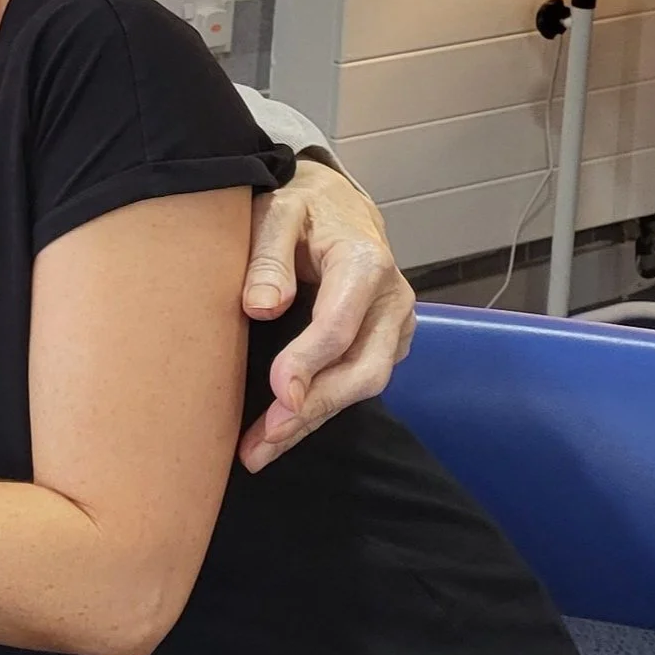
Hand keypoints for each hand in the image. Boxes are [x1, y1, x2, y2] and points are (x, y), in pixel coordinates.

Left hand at [237, 157, 414, 471]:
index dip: (308, 363)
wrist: (337, 204)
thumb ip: (268, 257)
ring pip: (362, 386)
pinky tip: (281, 433)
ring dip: (311, 421)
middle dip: (312, 409)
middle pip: (363, 370)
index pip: (340, 326)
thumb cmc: (302, 209)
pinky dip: (319, 410)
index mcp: (365, 264)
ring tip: (259, 450)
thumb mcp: (277, 212)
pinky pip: (356, 385)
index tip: (276, 392)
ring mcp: (394, 326)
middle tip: (263, 439)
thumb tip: (261, 307)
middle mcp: (392, 299)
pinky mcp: (385, 344)